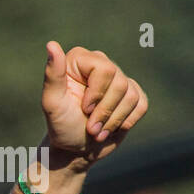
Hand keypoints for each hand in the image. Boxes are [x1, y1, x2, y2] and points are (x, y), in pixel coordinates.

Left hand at [41, 42, 148, 164]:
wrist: (75, 149)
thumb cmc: (60, 126)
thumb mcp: (52, 103)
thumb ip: (53, 75)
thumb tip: (52, 44)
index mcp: (80, 60)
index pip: (105, 69)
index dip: (98, 93)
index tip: (85, 109)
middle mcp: (100, 64)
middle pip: (120, 84)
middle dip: (105, 111)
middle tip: (90, 127)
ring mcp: (118, 79)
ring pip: (131, 95)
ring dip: (113, 120)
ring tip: (97, 131)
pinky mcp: (132, 94)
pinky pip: (141, 104)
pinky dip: (126, 121)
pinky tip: (110, 127)